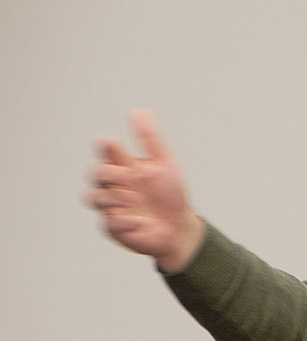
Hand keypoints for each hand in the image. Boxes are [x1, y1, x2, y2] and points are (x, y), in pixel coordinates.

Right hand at [85, 110, 205, 272]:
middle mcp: (114, 186)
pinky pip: (109, 223)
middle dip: (109, 173)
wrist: (180, 228)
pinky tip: (143, 221)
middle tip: (130, 178)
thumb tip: (140, 111)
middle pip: (93, 172)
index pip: (105, 151)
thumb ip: (151, 140)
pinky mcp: (113, 228)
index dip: (105, 146)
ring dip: (113, 197)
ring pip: (92, 197)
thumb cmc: (171, 194)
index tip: (111, 144)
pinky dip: (126, 221)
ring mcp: (111, 206)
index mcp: (124, 167)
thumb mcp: (166, 165)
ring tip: (135, 201)